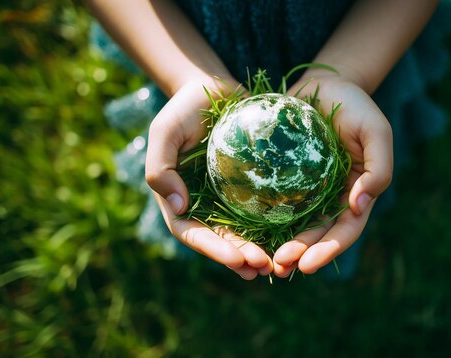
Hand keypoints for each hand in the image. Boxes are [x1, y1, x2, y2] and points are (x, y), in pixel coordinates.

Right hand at [145, 79, 272, 279]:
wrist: (213, 89)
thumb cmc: (184, 108)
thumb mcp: (164, 131)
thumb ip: (160, 167)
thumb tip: (177, 207)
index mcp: (177, 197)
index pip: (191, 231)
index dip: (213, 249)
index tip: (238, 258)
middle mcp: (201, 204)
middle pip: (218, 239)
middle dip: (239, 257)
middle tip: (262, 267)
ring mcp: (225, 197)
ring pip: (240, 233)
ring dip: (255, 251)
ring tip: (275, 266)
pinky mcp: (247, 187)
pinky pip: (258, 213)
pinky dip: (271, 230)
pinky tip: (289, 241)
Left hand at [273, 75, 393, 276]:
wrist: (324, 83)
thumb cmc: (355, 105)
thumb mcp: (376, 131)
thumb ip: (380, 168)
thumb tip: (359, 206)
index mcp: (357, 192)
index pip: (346, 229)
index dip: (328, 250)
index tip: (307, 265)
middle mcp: (332, 196)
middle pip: (318, 234)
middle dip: (301, 254)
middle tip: (280, 267)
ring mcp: (307, 189)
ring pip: (296, 225)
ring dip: (283, 245)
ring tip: (265, 262)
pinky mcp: (283, 178)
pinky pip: (274, 203)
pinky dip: (265, 221)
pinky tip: (249, 235)